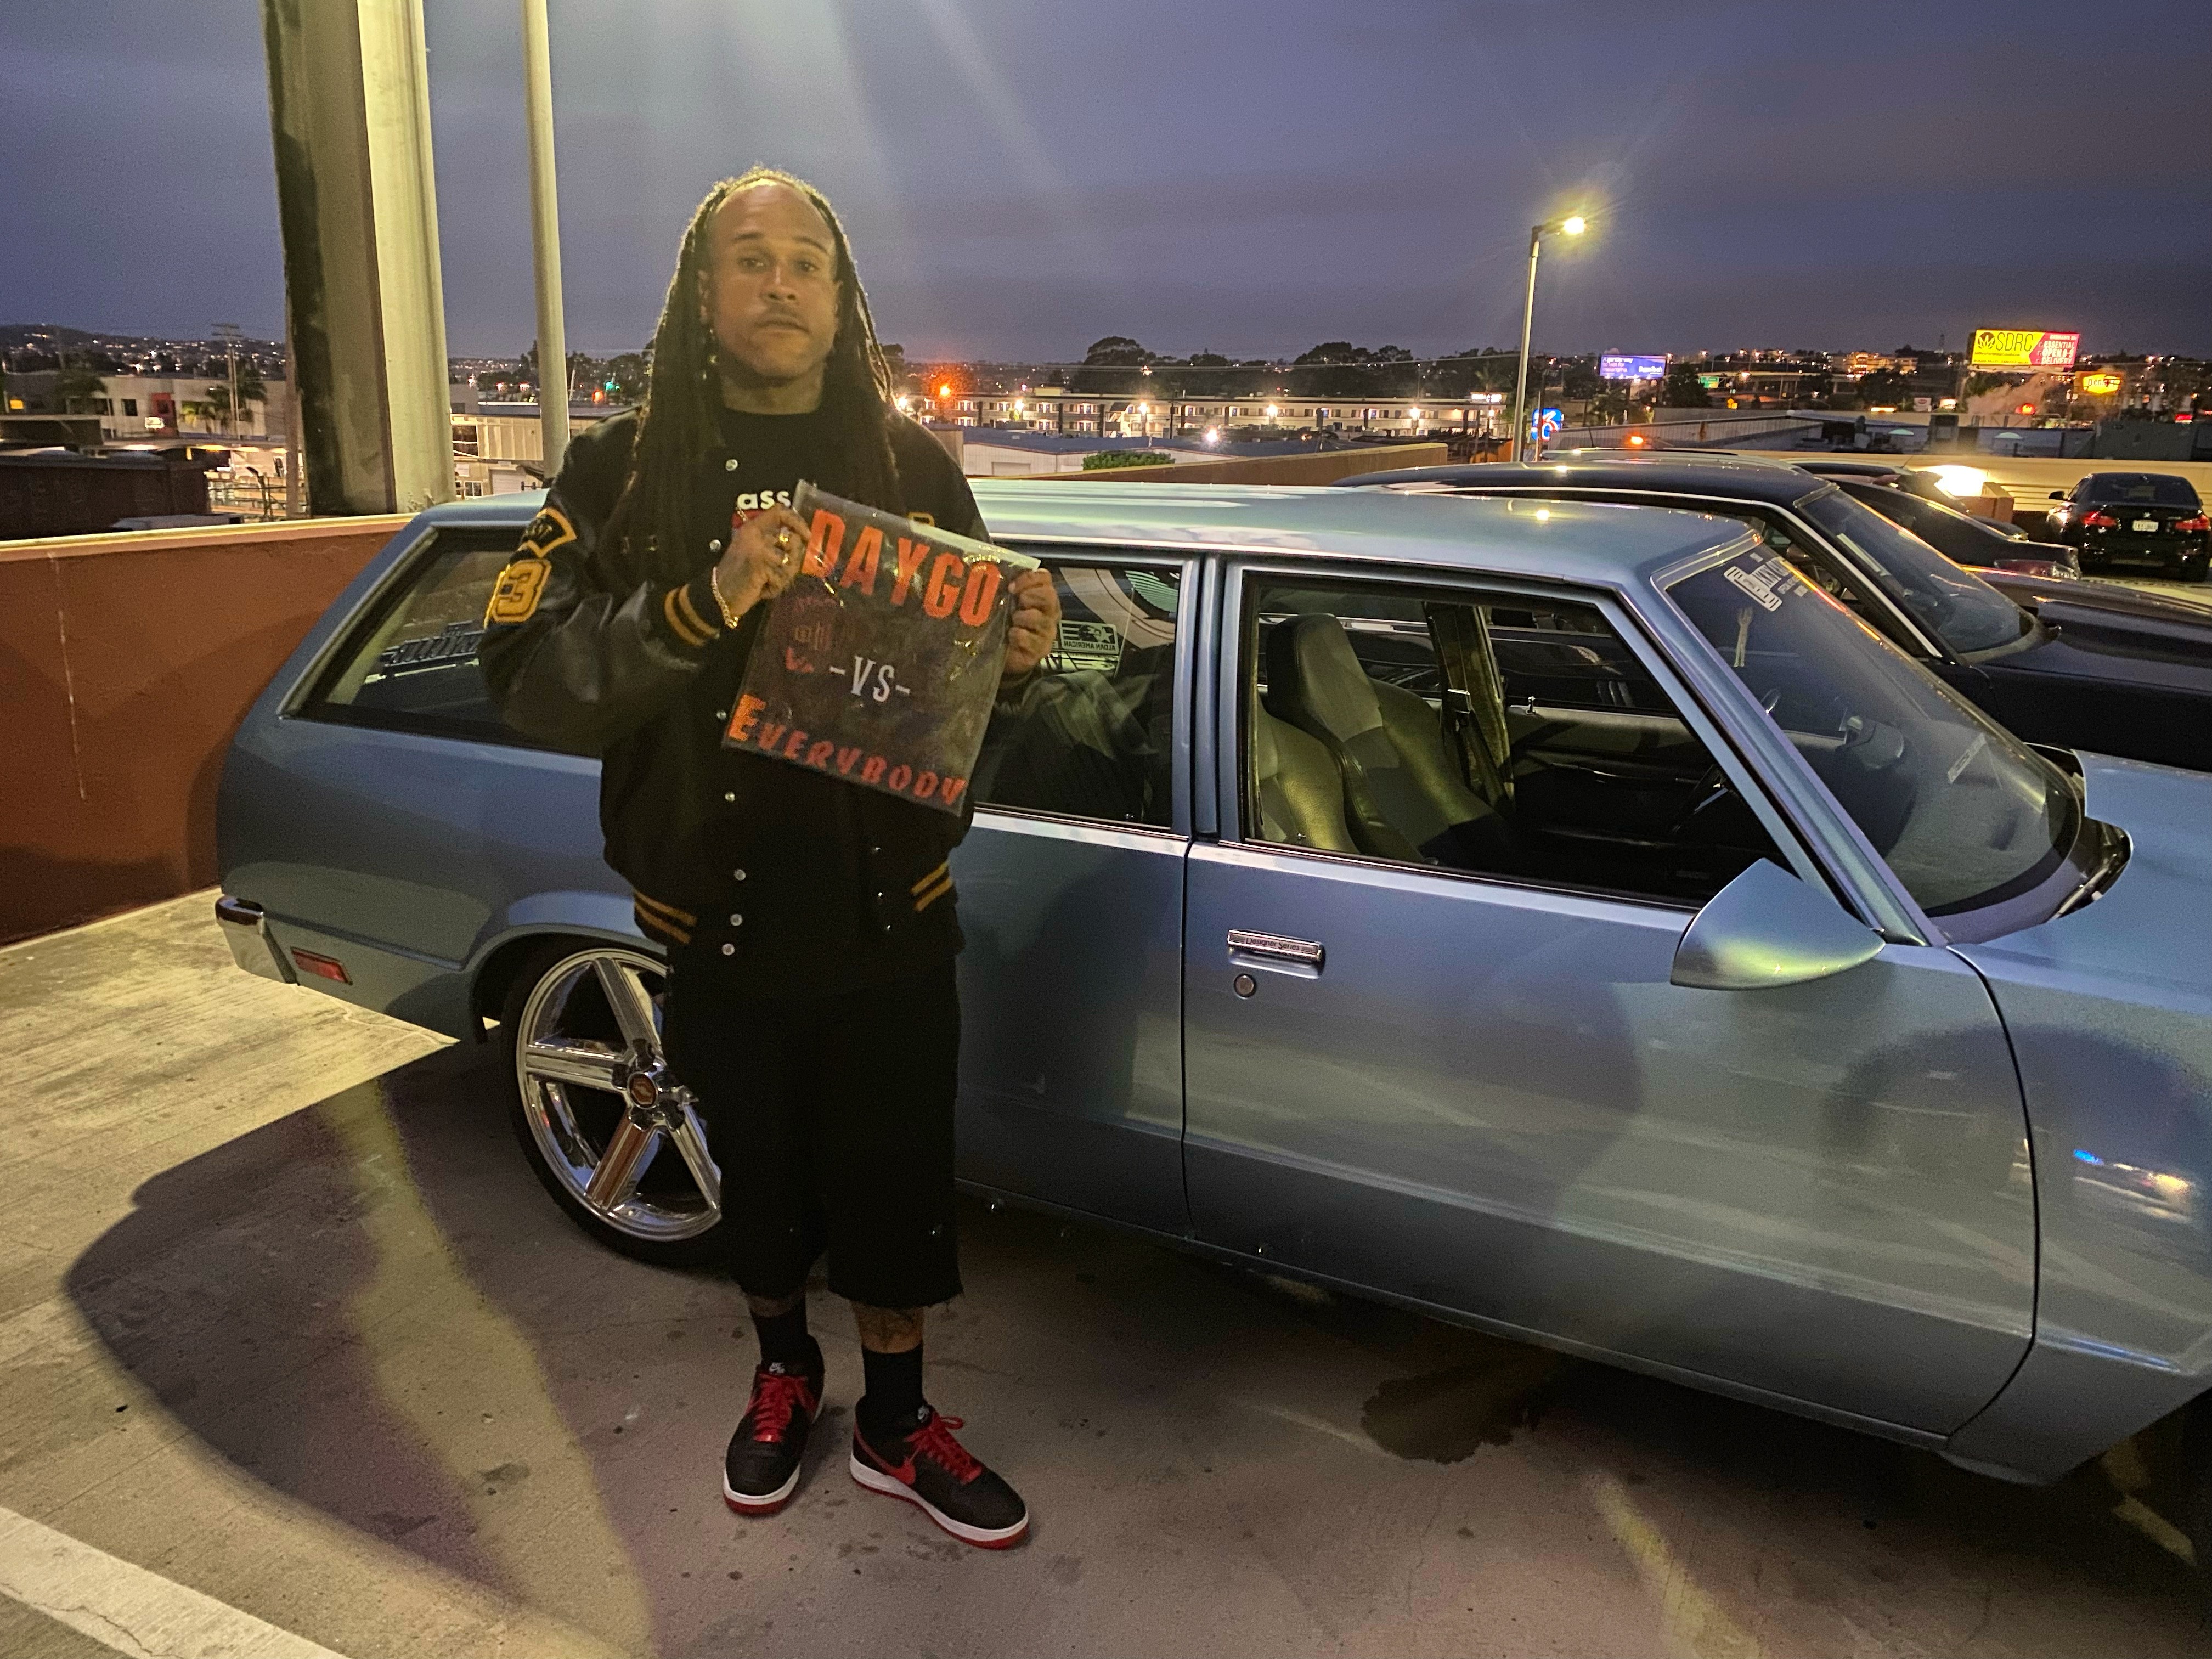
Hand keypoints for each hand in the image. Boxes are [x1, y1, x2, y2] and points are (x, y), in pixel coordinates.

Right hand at [711, 505, 811, 619]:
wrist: (719, 595)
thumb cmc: (740, 577)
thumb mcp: (755, 552)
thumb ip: (774, 543)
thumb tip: (801, 540)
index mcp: (753, 528)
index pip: (779, 511)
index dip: (797, 520)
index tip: (806, 535)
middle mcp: (755, 534)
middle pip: (793, 541)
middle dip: (792, 562)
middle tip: (776, 574)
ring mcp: (758, 548)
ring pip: (791, 562)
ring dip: (783, 577)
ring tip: (766, 582)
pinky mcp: (761, 565)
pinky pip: (782, 577)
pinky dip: (775, 587)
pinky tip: (762, 588)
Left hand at [1000, 566, 1059, 680]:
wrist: (1004, 654)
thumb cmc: (1005, 623)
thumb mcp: (1005, 602)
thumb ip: (1006, 587)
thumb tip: (994, 572)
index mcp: (1042, 596)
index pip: (1045, 578)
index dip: (1029, 578)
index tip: (1012, 586)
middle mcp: (1049, 612)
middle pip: (1049, 596)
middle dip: (1030, 596)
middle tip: (1017, 601)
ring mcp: (1047, 632)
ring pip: (1040, 619)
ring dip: (1022, 617)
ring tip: (1012, 621)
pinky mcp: (1040, 650)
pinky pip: (1031, 639)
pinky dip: (1018, 636)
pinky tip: (1011, 636)